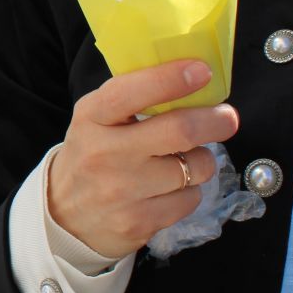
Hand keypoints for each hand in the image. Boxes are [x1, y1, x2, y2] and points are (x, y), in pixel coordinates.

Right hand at [47, 59, 239, 257]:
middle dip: (215, 120)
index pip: (132, 92)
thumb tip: (192, 77)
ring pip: (194, 167)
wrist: (65, 215)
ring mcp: (122, 190)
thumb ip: (133, 99)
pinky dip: (190, 191)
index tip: (203, 71)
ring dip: (201, 161)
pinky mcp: (139, 221)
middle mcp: (104, 152)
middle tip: (227, 117)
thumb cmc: (92, 155)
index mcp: (92, 117)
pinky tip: (171, 189)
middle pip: (179, 130)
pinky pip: (190, 199)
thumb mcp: (96, 119)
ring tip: (185, 160)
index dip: (171, 79)